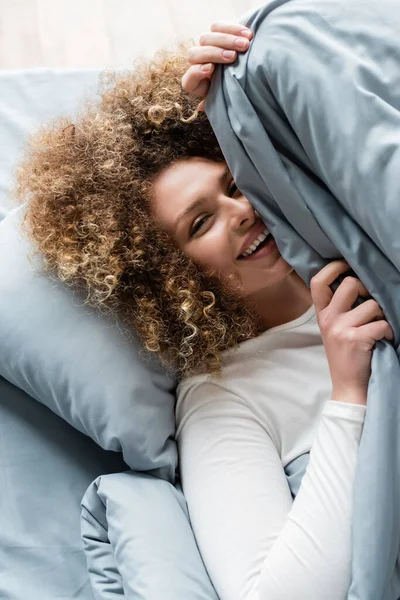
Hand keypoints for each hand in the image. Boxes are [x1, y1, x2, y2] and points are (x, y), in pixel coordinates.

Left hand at [182, 22, 252, 109]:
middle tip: (233, 57)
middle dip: (214, 54)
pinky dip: (233, 28)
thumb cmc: (233, 92)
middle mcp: (197, 63)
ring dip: (226, 40)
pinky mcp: (216, 33)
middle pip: (195, 54)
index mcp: (196, 83)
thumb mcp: (224, 99)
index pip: (189, 79)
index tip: (210, 69)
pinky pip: (218, 26)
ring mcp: (205, 47)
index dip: (196, 72)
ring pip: (207, 37)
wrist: (245, 76)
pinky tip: (248, 34)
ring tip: (245, 45)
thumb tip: (201, 106)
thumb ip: (213, 102)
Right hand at [311, 260, 392, 404]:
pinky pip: (381, 324)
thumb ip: (338, 308)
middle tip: (371, 306)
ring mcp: (340, 328)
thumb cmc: (346, 356)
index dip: (333, 267)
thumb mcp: (333, 329)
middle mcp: (328, 319)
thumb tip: (356, 283)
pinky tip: (383, 340)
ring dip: (381, 317)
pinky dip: (388, 332)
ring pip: (372, 305)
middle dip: (367, 291)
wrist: (348, 386)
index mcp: (321, 314)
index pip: (318, 281)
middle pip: (350, 284)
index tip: (346, 266)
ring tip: (377, 330)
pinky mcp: (355, 339)